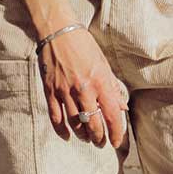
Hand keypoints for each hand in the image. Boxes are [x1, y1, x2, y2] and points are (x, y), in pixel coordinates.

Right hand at [39, 26, 127, 147]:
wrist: (58, 30)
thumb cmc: (84, 45)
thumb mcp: (104, 63)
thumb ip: (112, 87)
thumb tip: (122, 107)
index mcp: (100, 81)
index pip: (112, 115)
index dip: (116, 133)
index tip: (116, 141)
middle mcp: (84, 89)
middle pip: (93, 124)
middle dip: (99, 138)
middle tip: (101, 143)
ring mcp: (65, 91)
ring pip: (75, 123)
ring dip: (83, 135)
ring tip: (87, 139)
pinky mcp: (50, 91)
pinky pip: (56, 117)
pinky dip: (62, 130)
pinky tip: (68, 136)